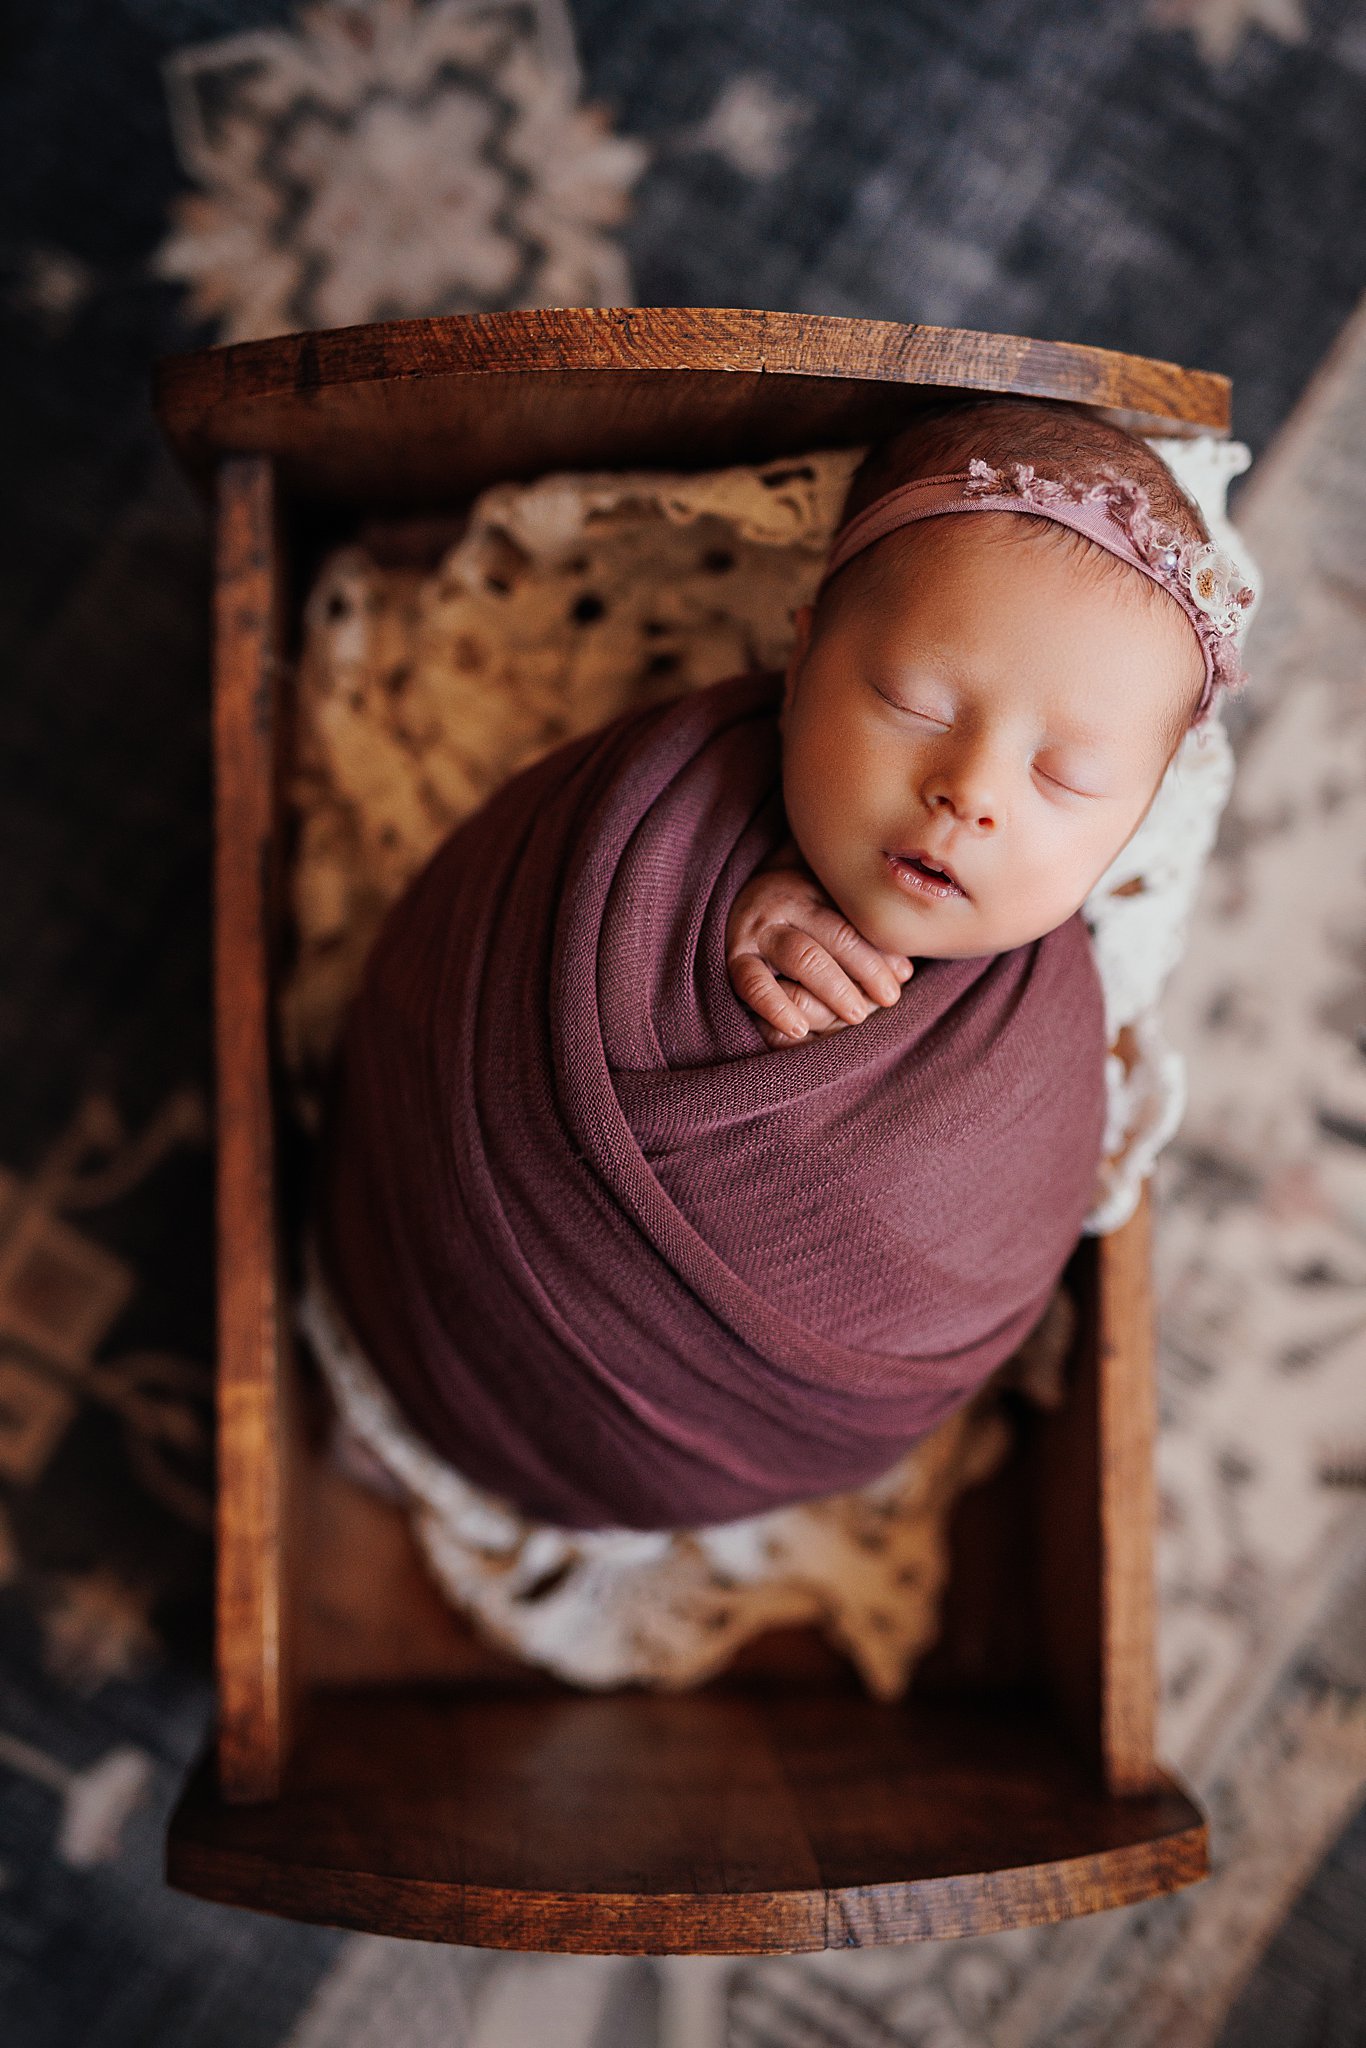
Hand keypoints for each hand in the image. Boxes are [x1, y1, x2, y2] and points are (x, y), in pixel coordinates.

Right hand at [726, 840, 914, 1047]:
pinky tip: (799, 1028)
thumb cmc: (800, 917)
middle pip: (836, 936)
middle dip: (867, 970)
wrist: (738, 905)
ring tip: (858, 1014)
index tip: (904, 977)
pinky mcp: (734, 960)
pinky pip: (752, 984)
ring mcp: (757, 931)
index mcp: (814, 889)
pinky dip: (775, 1006)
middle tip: (888, 999)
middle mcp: (785, 904)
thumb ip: (862, 938)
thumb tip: (904, 974)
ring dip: (834, 988)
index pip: (855, 922)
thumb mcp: (829, 912)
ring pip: (802, 956)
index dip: (881, 952)